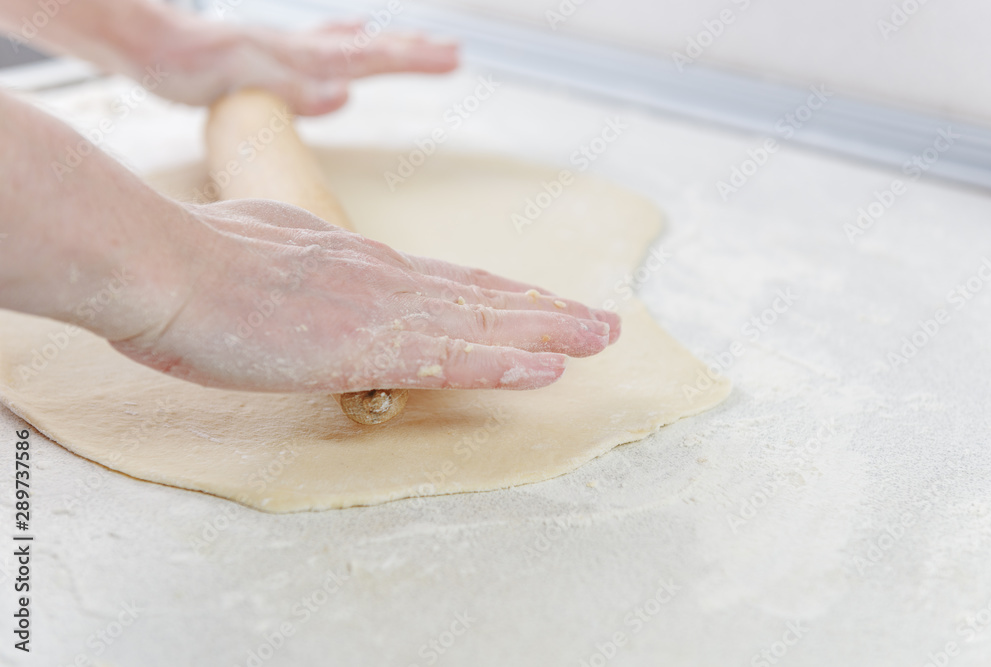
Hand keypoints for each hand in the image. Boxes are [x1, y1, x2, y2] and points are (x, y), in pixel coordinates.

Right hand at [111, 200, 620, 393]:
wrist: (161, 263)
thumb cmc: (194, 262)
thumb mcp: (262, 250)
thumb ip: (303, 272)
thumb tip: (313, 286)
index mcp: (357, 261)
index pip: (447, 280)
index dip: (501, 295)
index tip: (541, 302)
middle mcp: (383, 280)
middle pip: (482, 297)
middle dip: (545, 311)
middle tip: (600, 320)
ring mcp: (379, 313)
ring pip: (482, 326)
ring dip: (547, 333)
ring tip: (600, 338)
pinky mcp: (363, 349)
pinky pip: (451, 361)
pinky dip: (503, 365)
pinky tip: (547, 370)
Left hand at [141, 18, 458, 114]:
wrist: (150, 43)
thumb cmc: (192, 63)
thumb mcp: (246, 81)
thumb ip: (295, 89)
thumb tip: (345, 95)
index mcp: (303, 57)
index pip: (370, 55)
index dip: (413, 59)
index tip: (452, 58)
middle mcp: (302, 49)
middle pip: (370, 47)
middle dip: (413, 51)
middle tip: (453, 52)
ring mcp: (289, 50)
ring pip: (350, 45)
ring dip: (386, 45)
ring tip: (418, 44)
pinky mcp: (272, 57)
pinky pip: (322, 46)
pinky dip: (345, 42)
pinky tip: (347, 42)